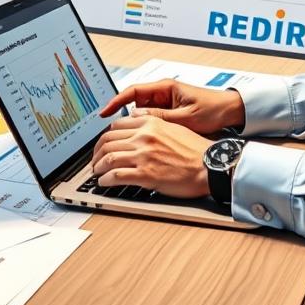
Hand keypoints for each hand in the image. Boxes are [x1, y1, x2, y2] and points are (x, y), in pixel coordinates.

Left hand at [91, 114, 210, 198]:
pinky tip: (104, 182)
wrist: (210, 165)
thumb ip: (154, 124)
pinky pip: (116, 175)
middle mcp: (144, 136)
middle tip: (95, 160)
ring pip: (108, 157)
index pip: (116, 126)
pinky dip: (106, 179)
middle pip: (108, 141)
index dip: (105, 136)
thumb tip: (139, 124)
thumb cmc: (196, 150)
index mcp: (150, 123)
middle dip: (97, 152)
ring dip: (98, 166)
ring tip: (96, 172)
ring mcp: (143, 155)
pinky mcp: (145, 174)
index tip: (103, 144)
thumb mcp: (174, 127)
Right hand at [99, 78, 244, 134]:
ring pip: (141, 113)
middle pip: (133, 103)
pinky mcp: (170, 113)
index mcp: (165, 87)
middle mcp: (163, 93)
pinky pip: (151, 119)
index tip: (104, 112)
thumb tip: (137, 118)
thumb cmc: (213, 109)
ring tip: (123, 139)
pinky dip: (144, 129)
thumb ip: (161, 117)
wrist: (231, 112)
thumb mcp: (186, 116)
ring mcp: (165, 103)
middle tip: (110, 131)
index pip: (133, 91)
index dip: (116, 101)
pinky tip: (140, 141)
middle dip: (121, 116)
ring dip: (133, 125)